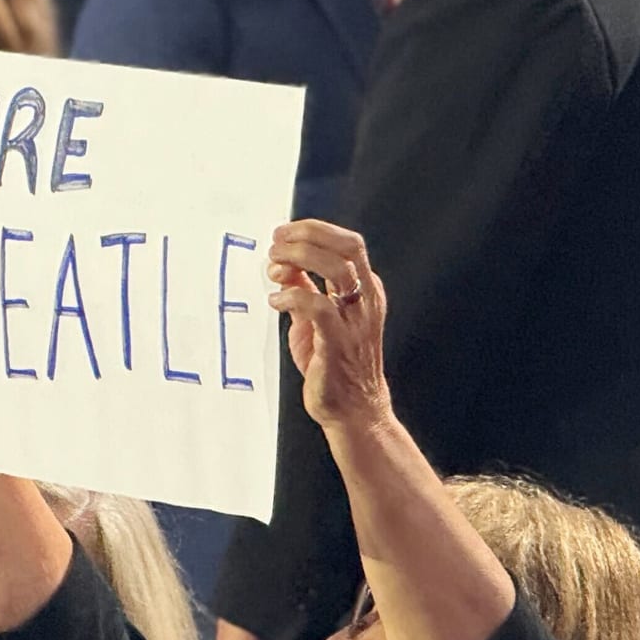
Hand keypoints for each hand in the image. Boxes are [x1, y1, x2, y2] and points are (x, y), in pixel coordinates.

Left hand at [266, 220, 392, 434]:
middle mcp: (365, 301)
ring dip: (299, 260)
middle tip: (276, 244)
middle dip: (307, 236)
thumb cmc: (333, 363)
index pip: (347, 243)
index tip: (283, 235)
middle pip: (347, 247)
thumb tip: (282, 264)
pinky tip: (275, 301)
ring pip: (336, 269)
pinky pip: (317, 306)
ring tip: (274, 269)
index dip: (313, 231)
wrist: (352, 409)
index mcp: (365, 290)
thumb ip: (303, 288)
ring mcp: (355, 321)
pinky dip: (292, 296)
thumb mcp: (315, 318)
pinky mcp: (337, 342)